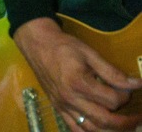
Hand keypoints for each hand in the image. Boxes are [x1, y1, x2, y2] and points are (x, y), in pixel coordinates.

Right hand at [14, 18, 141, 131]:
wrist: (37, 45)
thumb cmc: (63, 46)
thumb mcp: (90, 54)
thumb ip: (112, 72)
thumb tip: (135, 84)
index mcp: (78, 83)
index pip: (112, 100)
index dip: (125, 95)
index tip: (130, 88)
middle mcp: (69, 98)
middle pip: (104, 120)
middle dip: (125, 122)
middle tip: (137, 118)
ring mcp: (62, 105)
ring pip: (91, 129)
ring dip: (110, 131)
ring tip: (123, 126)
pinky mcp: (58, 108)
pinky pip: (75, 128)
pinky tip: (101, 128)